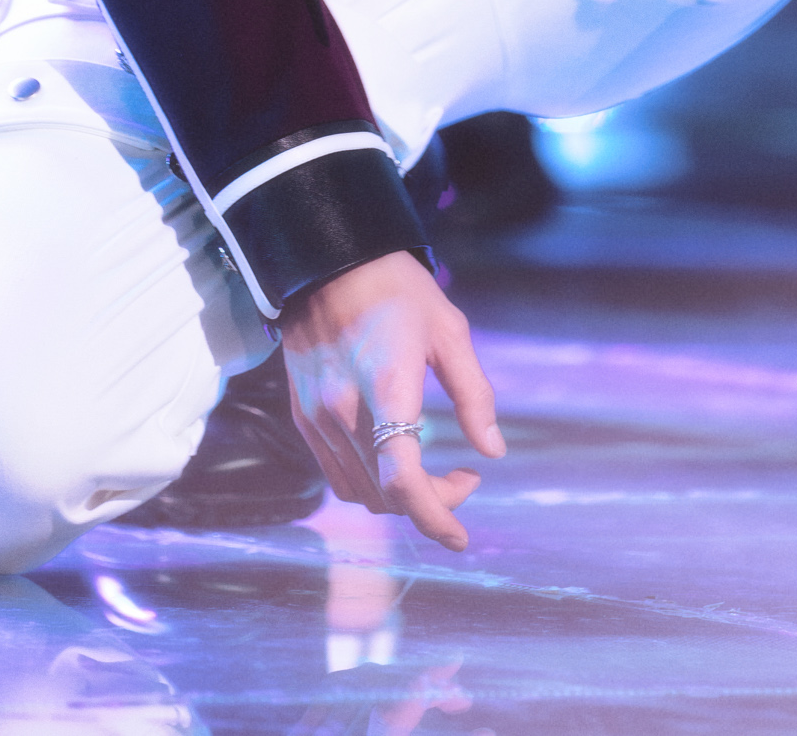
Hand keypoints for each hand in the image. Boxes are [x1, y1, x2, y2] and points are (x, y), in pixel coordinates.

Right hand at [279, 250, 503, 551]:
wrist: (327, 262)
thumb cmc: (397, 290)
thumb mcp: (449, 330)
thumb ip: (474, 394)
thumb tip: (494, 452)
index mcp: (386, 386)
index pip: (403, 479)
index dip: (435, 516)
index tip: (462, 535)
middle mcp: (344, 411)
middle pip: (386, 496)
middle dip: (432, 504)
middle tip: (465, 479)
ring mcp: (317, 417)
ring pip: (359, 493)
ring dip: (400, 500)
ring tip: (434, 476)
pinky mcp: (302, 416)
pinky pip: (335, 475)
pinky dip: (369, 485)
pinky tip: (394, 462)